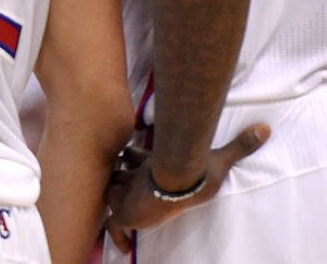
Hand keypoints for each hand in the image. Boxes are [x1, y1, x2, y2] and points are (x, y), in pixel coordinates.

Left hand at [105, 124, 268, 251]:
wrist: (180, 177)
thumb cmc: (197, 169)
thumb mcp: (220, 158)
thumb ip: (239, 145)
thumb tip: (265, 130)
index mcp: (155, 165)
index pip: (135, 158)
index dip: (133, 158)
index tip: (132, 156)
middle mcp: (140, 177)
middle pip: (121, 175)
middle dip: (122, 177)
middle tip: (127, 181)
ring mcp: (130, 193)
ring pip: (114, 193)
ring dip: (117, 198)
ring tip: (126, 208)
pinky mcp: (126, 210)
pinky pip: (115, 224)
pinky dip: (118, 234)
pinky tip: (125, 248)